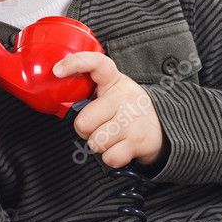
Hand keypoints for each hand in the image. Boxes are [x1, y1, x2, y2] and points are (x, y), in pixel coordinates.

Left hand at [52, 51, 166, 168]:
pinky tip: (121, 147)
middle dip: (86, 131)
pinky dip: (112, 158)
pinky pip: (109, 157)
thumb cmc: (127, 110)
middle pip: (83, 122)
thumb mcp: (112, 92)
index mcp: (114, 81)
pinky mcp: (139, 141)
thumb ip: (90, 92)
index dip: (75, 63)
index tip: (57, 71)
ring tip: (112, 136)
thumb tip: (59, 101)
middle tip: (99, 126)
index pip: (96, 63)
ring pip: (95, 142)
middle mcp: (125, 97)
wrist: (164, 128)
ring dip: (99, 145)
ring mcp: (133, 119)